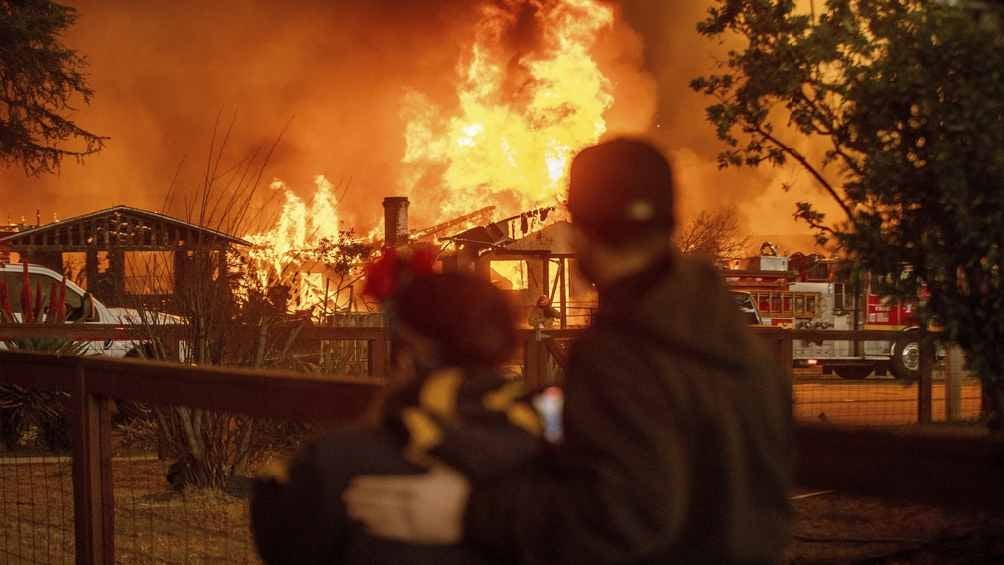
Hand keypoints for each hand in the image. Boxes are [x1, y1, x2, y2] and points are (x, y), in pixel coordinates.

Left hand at [343, 465, 470, 544]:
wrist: (481, 513)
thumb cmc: (465, 487)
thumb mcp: (446, 467)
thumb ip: (426, 458)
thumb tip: (409, 449)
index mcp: (418, 486)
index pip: (387, 485)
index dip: (369, 485)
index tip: (354, 484)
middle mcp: (413, 504)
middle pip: (382, 501)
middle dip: (363, 499)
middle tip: (346, 498)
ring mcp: (416, 521)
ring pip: (385, 517)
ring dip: (367, 514)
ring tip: (352, 512)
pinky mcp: (421, 535)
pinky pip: (396, 532)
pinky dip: (381, 529)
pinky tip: (370, 527)